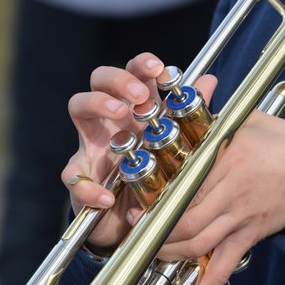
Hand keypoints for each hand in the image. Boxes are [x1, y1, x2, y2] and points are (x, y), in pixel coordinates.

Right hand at [61, 53, 216, 251]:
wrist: (134, 219)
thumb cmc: (154, 172)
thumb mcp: (176, 142)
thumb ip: (190, 110)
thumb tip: (210, 80)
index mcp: (136, 110)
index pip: (133, 73)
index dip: (142, 65)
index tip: (159, 69)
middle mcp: (111, 120)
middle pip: (101, 79)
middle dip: (120, 80)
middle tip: (139, 96)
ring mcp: (92, 145)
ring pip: (79, 107)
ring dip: (98, 105)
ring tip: (120, 118)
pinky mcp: (80, 178)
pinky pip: (75, 178)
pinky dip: (89, 188)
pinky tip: (108, 196)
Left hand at [128, 110, 284, 284]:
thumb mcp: (253, 121)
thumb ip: (221, 118)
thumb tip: (198, 108)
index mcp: (228, 162)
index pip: (183, 186)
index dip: (156, 199)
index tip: (139, 203)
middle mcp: (230, 194)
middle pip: (184, 222)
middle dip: (155, 231)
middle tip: (138, 230)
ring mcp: (240, 218)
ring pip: (198, 245)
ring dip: (172, 253)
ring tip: (154, 252)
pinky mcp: (250, 234)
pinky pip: (227, 263)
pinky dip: (209, 281)